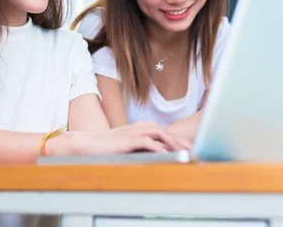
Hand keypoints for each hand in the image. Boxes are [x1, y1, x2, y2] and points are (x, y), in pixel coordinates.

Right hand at [50, 121, 190, 156]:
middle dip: (180, 141)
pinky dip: (160, 148)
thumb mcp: (128, 144)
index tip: (189, 147)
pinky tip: (168, 154)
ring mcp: (135, 132)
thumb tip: (156, 155)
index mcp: (142, 126)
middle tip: (192, 150)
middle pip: (166, 132)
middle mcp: (141, 126)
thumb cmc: (108, 146)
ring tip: (184, 152)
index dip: (178, 139)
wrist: (90, 144)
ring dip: (174, 143)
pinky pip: (149, 143)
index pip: (164, 132)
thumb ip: (142, 146)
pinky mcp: (130, 140)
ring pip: (161, 135)